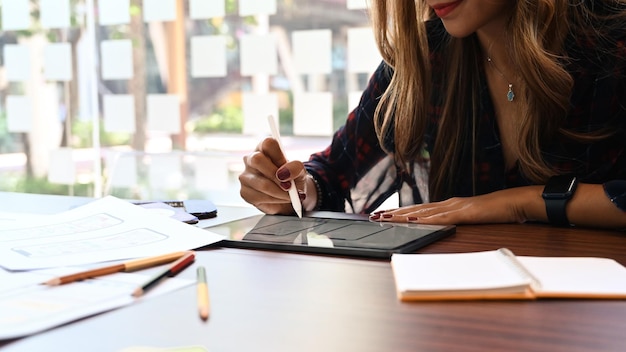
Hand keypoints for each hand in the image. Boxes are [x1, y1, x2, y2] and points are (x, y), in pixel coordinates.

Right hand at [239, 137, 308, 214]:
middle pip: (257, 159)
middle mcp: (251, 159)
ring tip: (289, 195)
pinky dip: (274, 200)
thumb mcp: (299, 171)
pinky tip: (279, 198)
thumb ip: (295, 167)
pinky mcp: (244, 192)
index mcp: (264, 148)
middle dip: (276, 175)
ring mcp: (245, 175)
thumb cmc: (292, 179)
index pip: (268, 143)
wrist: (290, 197)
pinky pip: (259, 197)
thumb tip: (284, 173)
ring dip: (280, 192)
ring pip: (262, 183)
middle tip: (289, 185)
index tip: (288, 168)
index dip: (279, 156)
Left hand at [370, 188, 533, 224]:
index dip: (400, 212)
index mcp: (447, 205)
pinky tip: (412, 221)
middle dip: (393, 213)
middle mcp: (446, 203)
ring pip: (422, 212)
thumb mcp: (470, 217)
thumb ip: (455, 220)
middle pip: (415, 209)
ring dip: (402, 216)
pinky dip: (424, 220)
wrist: (513, 202)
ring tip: (384, 218)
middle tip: (374, 215)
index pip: (418, 210)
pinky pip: (440, 218)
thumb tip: (440, 225)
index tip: (383, 215)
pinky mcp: (463, 213)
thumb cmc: (494, 211)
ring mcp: (454, 207)